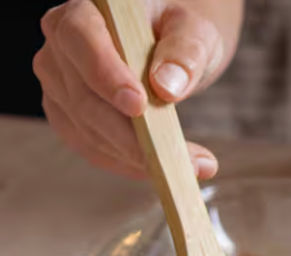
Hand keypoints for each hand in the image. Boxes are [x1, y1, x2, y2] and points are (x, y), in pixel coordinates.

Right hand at [33, 0, 223, 178]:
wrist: (166, 45)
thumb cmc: (176, 31)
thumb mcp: (193, 30)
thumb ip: (184, 51)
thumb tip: (167, 86)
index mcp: (82, 15)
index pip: (81, 40)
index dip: (106, 75)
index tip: (138, 106)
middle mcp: (60, 50)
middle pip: (84, 97)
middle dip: (130, 135)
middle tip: (179, 157)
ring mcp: (59, 87)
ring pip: (88, 130)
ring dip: (137, 156)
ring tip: (192, 166)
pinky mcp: (69, 118)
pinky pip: (93, 149)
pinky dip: (128, 164)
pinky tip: (163, 168)